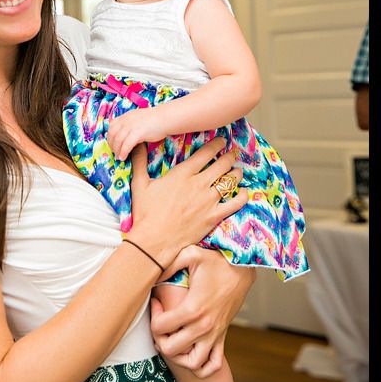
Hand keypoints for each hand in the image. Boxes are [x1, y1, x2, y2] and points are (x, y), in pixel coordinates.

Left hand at [107, 107, 169, 161]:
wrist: (166, 118)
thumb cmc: (155, 120)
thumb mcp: (138, 119)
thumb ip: (129, 124)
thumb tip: (124, 135)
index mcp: (125, 116)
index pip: (111, 126)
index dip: (109, 137)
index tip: (112, 144)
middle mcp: (126, 120)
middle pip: (112, 134)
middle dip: (112, 145)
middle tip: (115, 153)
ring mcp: (131, 126)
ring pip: (118, 140)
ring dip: (117, 150)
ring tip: (119, 157)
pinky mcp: (137, 133)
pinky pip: (126, 145)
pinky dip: (123, 152)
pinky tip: (123, 157)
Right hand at [129, 139, 247, 269]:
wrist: (154, 240)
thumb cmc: (145, 213)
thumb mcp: (139, 184)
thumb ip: (139, 161)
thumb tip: (136, 145)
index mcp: (182, 174)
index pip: (205, 153)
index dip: (216, 145)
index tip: (222, 141)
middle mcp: (198, 184)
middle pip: (221, 164)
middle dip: (229, 157)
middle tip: (233, 154)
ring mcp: (208, 201)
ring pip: (230, 181)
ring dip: (236, 173)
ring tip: (238, 170)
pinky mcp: (214, 216)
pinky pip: (235, 203)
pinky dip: (242, 196)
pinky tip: (244, 192)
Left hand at [150, 245, 255, 377]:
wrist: (243, 269)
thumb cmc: (216, 261)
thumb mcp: (190, 255)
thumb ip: (168, 265)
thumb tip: (151, 277)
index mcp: (193, 309)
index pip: (160, 327)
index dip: (152, 316)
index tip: (156, 302)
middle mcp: (204, 327)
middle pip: (171, 349)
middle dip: (159, 338)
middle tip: (160, 322)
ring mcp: (214, 335)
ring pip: (191, 363)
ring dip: (178, 355)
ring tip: (174, 338)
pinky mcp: (222, 337)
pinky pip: (212, 364)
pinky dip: (201, 365)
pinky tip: (191, 350)